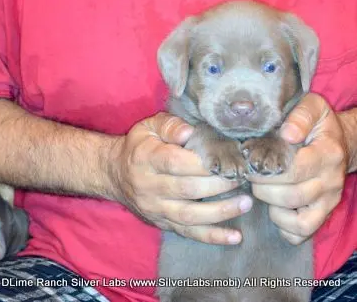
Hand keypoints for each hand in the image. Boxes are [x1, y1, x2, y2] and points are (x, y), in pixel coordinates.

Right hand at [109, 112, 252, 244]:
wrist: (115, 174)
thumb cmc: (138, 147)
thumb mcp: (148, 127)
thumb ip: (169, 125)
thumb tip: (189, 131)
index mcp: (146, 159)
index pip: (175, 163)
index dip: (202, 163)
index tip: (227, 158)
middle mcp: (149, 186)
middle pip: (187, 189)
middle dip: (219, 184)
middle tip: (243, 176)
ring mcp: (155, 208)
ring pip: (190, 215)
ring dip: (221, 211)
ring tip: (246, 203)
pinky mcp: (162, 222)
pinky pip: (188, 233)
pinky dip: (213, 236)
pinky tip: (234, 237)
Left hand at [247, 94, 347, 244]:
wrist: (341, 143)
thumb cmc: (318, 126)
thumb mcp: (312, 108)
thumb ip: (299, 116)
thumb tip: (287, 133)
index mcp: (327, 154)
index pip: (294, 170)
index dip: (266, 171)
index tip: (250, 163)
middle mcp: (331, 182)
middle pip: (291, 196)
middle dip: (262, 188)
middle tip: (250, 177)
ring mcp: (328, 201)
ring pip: (297, 220)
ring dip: (271, 207)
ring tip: (262, 190)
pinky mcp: (323, 215)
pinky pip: (301, 233)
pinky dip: (283, 226)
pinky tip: (274, 208)